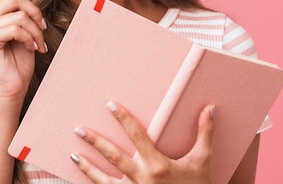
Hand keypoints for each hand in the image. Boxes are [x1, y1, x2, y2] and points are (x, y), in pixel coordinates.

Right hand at [0, 0, 46, 103]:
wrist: (13, 88)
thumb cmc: (20, 62)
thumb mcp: (27, 33)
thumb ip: (24, 15)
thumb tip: (27, 2)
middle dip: (35, 12)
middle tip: (42, 30)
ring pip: (19, 12)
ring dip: (35, 29)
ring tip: (37, 44)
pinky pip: (16, 26)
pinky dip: (30, 37)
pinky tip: (31, 49)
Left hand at [71, 102, 214, 183]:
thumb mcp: (203, 161)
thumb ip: (205, 134)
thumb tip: (209, 108)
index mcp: (158, 165)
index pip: (137, 135)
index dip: (123, 119)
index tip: (111, 105)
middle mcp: (142, 179)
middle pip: (113, 156)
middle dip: (95, 141)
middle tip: (79, 129)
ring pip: (104, 179)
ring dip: (87, 166)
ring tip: (73, 154)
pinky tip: (83, 178)